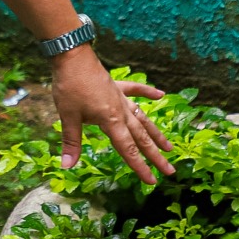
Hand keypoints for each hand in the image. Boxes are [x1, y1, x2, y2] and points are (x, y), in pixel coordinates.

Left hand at [50, 46, 174, 184]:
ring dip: (156, 133)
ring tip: (169, 147)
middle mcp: (121, 111)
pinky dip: (147, 92)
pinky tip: (160, 94)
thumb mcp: (68, 116)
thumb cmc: (69, 87)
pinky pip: (135, 90)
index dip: (139, 167)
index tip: (152, 182)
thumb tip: (67, 166)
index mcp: (111, 121)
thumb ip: (71, 142)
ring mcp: (120, 97)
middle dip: (156, 156)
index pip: (127, 149)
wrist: (72, 56)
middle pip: (141, 138)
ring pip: (143, 119)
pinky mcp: (116, 86)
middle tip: (170, 171)